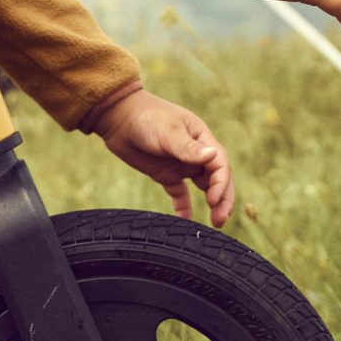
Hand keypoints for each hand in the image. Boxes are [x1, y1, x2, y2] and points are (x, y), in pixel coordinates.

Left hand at [94, 90, 232, 226]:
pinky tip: (184, 220)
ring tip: (214, 224)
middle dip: (222, 199)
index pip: (220, 165)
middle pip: (217, 179)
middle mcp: (196, 153)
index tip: (213, 200)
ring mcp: (181, 164)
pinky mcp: (165, 173)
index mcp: (202, 139)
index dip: (221, 184)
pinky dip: (183, 206)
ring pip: (203, 187)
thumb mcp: (167, 132)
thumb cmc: (145, 118)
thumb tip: (213, 156)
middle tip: (220, 220)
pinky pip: (179, 193)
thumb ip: (188, 148)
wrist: (118, 117)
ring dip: (211, 204)